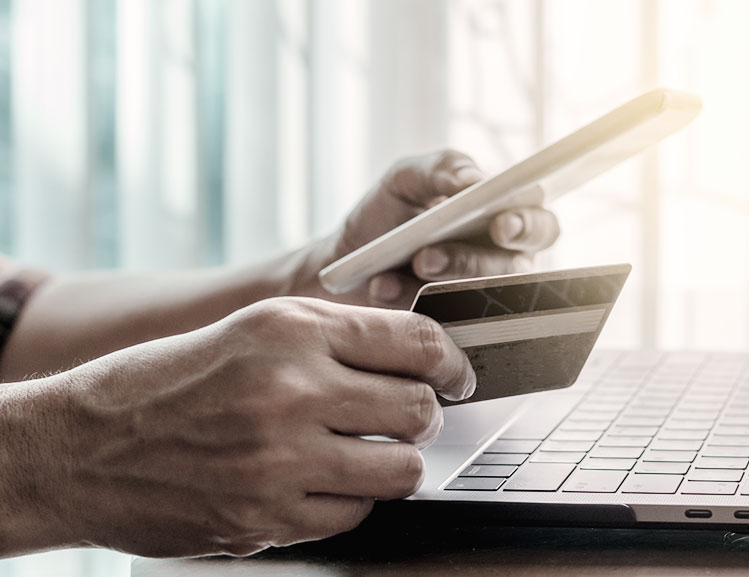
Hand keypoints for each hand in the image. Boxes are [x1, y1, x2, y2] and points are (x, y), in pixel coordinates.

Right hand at [21, 298, 474, 557]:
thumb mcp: (257, 328)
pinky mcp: (266, 517)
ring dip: (394, 461)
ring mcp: (279, 459)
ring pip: (400, 468)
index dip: (451, 361)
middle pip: (418, 407)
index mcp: (291, 330)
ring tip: (370, 451)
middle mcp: (290, 390)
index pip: (414, 341)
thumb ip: (339, 336)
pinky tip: (323, 481)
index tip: (455, 374)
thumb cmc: (176, 379)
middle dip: (424, 413)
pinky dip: (350, 499)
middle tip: (407, 415)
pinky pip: (355, 514)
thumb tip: (421, 357)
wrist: (88, 444)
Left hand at [314, 149, 559, 308]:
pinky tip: (382, 286)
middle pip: (511, 271)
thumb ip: (443, 168)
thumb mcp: (408, 178)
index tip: (501, 226)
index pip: (540, 227)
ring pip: (476, 299)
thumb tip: (474, 180)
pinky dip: (405, 299)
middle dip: (470, 262)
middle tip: (430, 257)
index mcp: (504, 221)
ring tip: (409, 263)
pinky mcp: (445, 329)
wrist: (344, 259)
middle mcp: (498, 264)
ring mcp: (473, 301)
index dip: (529, 228)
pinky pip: (439, 323)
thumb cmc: (388, 214)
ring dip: (439, 281)